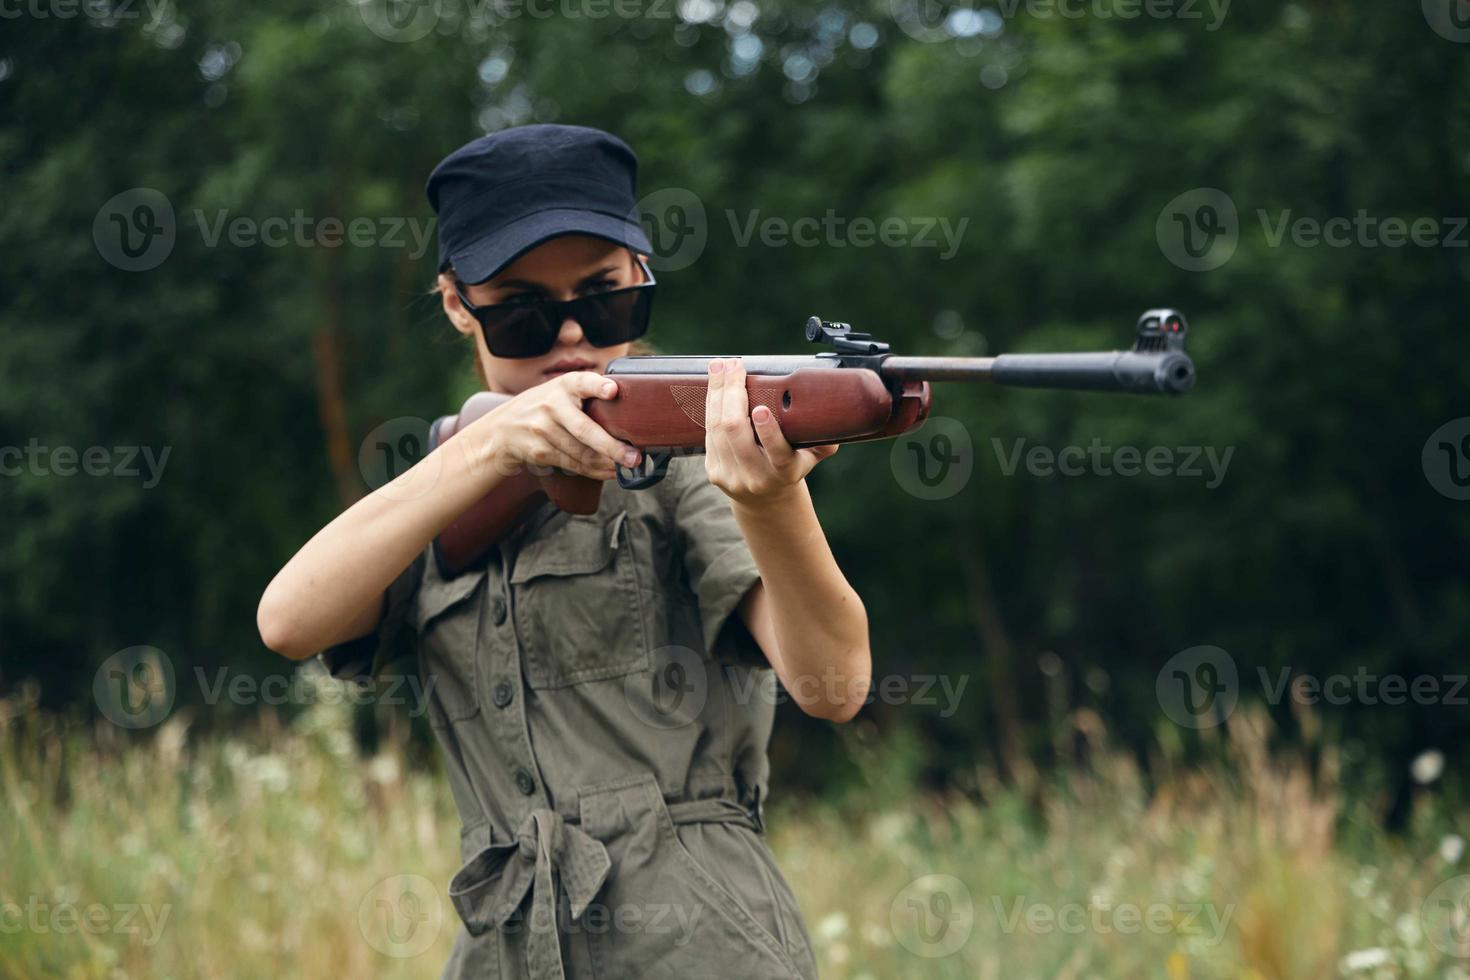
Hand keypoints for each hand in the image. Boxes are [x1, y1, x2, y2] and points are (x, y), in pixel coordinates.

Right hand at [483, 372, 641, 479]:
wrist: (503, 428)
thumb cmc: (545, 407)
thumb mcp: (561, 391)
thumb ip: (588, 394)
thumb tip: (631, 412)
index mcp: (564, 386)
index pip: (583, 382)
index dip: (598, 386)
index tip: (612, 391)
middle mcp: (552, 406)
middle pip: (585, 430)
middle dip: (612, 447)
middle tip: (634, 458)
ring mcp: (542, 430)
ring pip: (581, 453)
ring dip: (606, 464)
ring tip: (626, 467)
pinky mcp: (539, 452)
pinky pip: (572, 465)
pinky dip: (593, 471)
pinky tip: (608, 472)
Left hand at [703, 357, 838, 505]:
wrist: (765, 500)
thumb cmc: (792, 466)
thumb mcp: (811, 457)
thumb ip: (824, 440)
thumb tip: (839, 416)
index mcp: (785, 473)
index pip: (777, 454)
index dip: (767, 431)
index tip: (761, 409)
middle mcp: (756, 478)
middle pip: (736, 434)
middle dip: (731, 394)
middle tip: (733, 366)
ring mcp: (731, 477)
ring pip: (717, 429)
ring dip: (716, 393)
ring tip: (720, 367)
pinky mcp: (714, 472)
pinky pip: (708, 433)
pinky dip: (710, 405)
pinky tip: (714, 385)